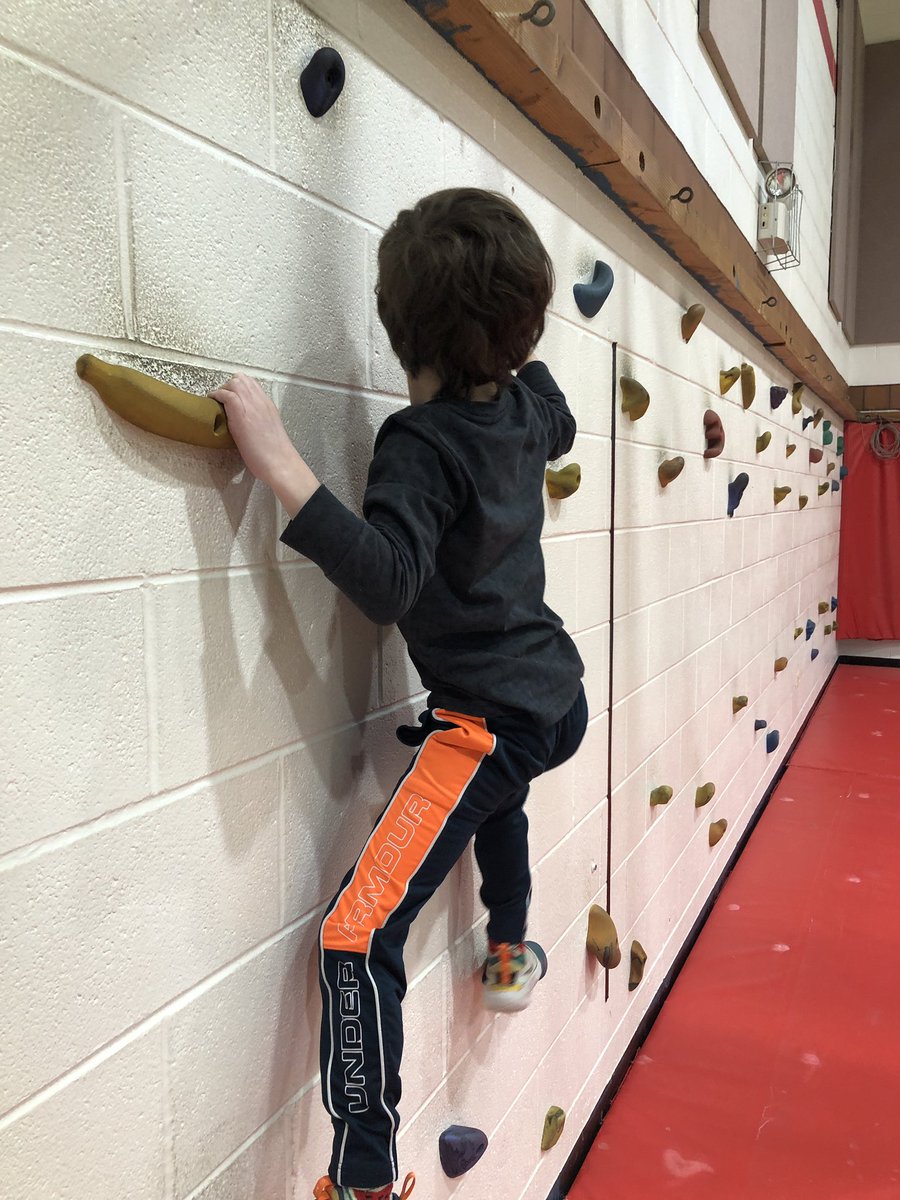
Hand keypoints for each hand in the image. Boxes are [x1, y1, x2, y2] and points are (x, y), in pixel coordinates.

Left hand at [210, 374, 319, 516]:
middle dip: (229, 386)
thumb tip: (249, 428)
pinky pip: (226, 394)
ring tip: (218, 402)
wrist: (280, 463)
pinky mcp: (241, 412)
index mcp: (269, 407)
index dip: (239, 389)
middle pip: (243, 380)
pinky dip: (217, 395)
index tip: (231, 398)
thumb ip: (260, 424)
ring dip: (223, 390)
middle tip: (222, 400)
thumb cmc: (275, 455)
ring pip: (235, 382)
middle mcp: (261, 402)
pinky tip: (213, 403)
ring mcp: (252, 405)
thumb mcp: (270, 433)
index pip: (253, 386)